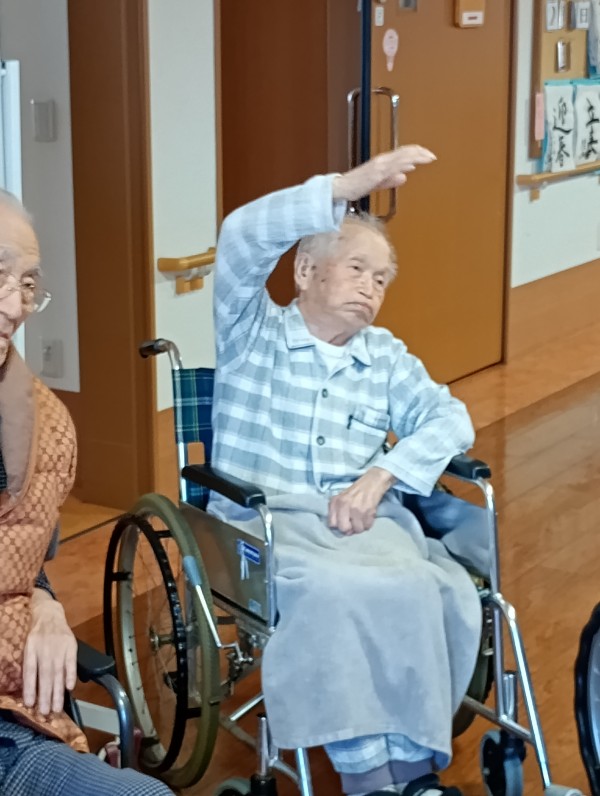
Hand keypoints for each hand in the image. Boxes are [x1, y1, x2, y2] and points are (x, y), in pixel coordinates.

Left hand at [22, 590, 76, 714]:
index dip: (30, 688)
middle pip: (45, 675)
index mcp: (31, 649)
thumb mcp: (27, 647)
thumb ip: (29, 665)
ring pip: (58, 672)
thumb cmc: (36, 634)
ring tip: (56, 708)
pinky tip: (70, 688)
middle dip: (45, 695)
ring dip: (58, 691)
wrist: (49, 613)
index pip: (30, 671)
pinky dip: (71, 675)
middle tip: (45, 713)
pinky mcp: (71, 645)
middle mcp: (44, 649)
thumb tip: (29, 689)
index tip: (30, 705)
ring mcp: (59, 647)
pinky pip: (71, 662)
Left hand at [328, 467, 395, 534]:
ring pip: (357, 529)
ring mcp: (357, 509)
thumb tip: (339, 529)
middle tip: (353, 524)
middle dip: (349, 529)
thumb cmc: (355, 491)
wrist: (372, 482)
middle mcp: (345, 505)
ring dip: (360, 527)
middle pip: (344, 529)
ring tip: (361, 520)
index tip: (343, 524)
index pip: (332, 524)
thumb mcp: (340, 498)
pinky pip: (367, 526)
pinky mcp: (369, 511)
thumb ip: (336, 511)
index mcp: (336, 502)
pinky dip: (368, 524)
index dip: (338, 526)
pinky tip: (367, 517)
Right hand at [332, 145, 435, 202]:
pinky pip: (392, 167)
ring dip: (416, 157)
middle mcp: (383, 160)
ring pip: (401, 157)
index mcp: (383, 162)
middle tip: (432, 156)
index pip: (403, 153)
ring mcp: (380, 166)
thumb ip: (391, 179)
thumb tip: (404, 177)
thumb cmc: (356, 185)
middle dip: (421, 153)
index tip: (428, 155)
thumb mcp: (378, 183)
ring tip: (428, 157)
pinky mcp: (376, 173)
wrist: (342, 188)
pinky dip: (403, 164)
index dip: (417, 152)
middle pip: (405, 152)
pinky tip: (412, 164)